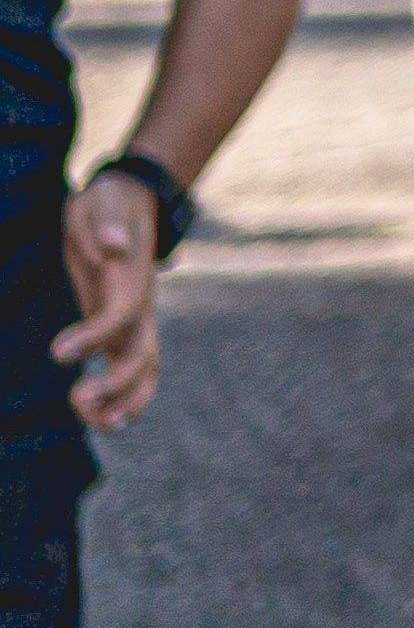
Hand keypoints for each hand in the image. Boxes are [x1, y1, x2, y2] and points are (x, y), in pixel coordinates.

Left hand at [56, 167, 163, 431]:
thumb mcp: (101, 203)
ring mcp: (136, 321)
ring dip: (125, 401)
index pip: (123, 314)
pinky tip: (94, 417)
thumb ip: (107, 223)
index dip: (94, 336)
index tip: (57, 352)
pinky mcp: (121, 331)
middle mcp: (142, 307)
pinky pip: (129, 372)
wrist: (128, 206)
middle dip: (115, 382)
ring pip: (143, 371)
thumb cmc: (108, 205)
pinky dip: (118, 398)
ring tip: (96, 424)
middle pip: (142, 353)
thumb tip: (115, 245)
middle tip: (76, 398)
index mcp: (133, 278)